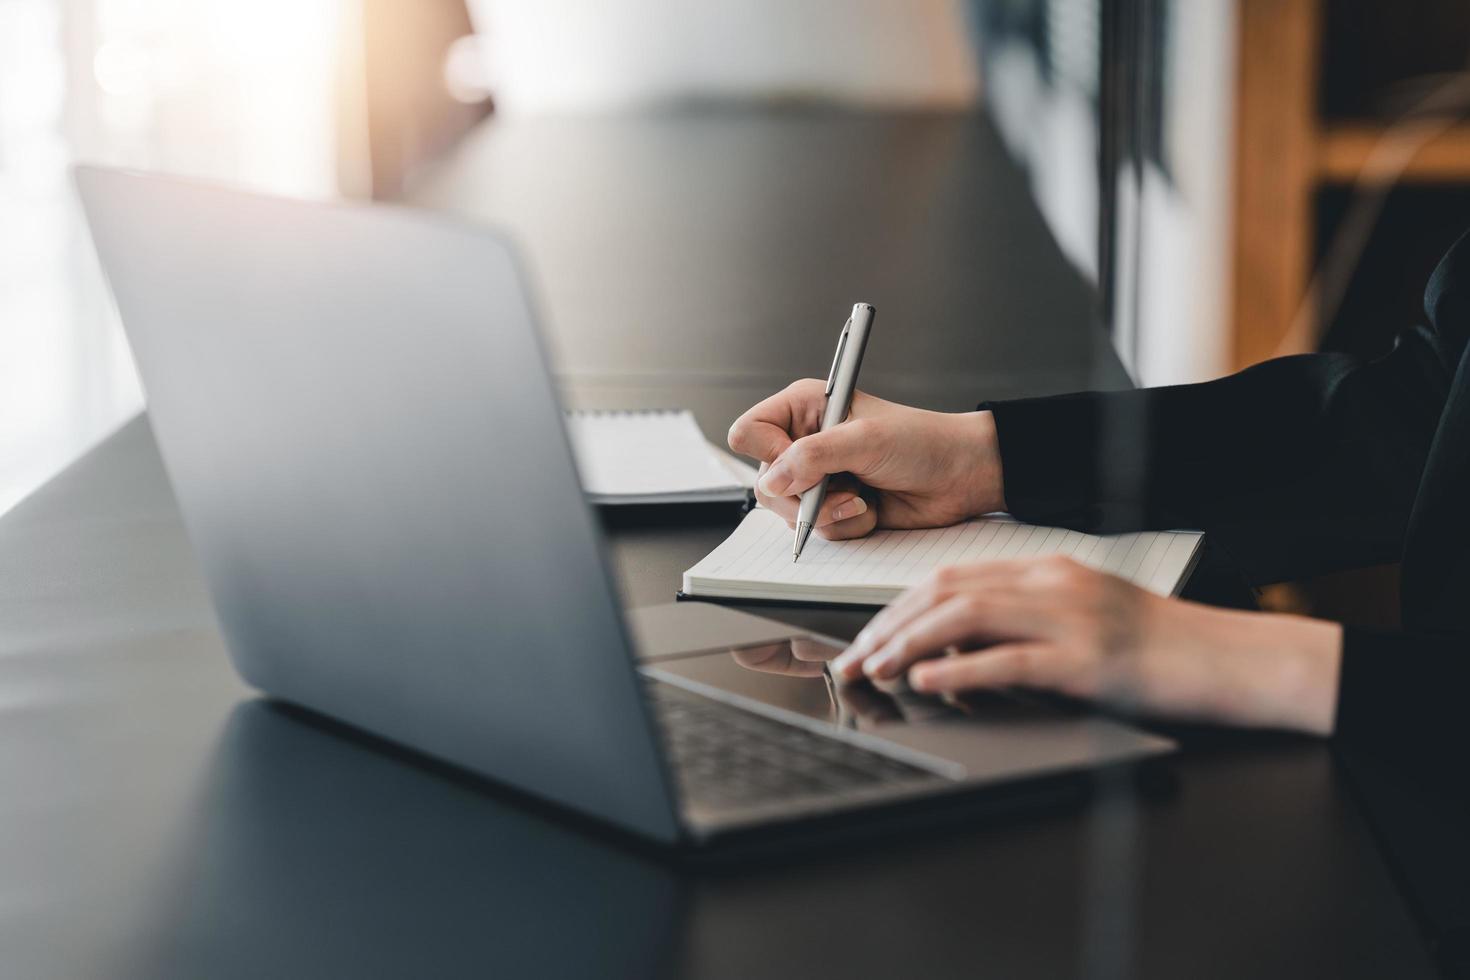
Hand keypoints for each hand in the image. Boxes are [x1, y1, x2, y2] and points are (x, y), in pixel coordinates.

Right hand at [727, 379, 1004, 539]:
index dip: (769, 453)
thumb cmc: (922, 443)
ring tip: (862, 498)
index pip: (749, 432)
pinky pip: (816, 529)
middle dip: (804, 496)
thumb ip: (813, 458)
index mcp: (803, 408)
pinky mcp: (834, 506)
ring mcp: (818, 478)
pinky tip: (871, 508)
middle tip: (842, 488)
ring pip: (788, 513)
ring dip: (829, 513)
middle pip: (765, 482)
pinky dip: (846, 525)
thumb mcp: (864, 440)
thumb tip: (773, 481)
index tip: (801, 461)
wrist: (960, 476)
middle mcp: (804, 441)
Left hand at [831, 556, 1343, 733]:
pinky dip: (960, 672)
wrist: (1230, 660)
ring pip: (967, 618)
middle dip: (888, 625)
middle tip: (853, 659)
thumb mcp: (1081, 618)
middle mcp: (1052, 584)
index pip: (951, 577)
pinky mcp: (1089, 660)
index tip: (866, 636)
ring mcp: (1071, 619)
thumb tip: (949, 648)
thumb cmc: (1159, 647)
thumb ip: (1018, 623)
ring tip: (875, 669)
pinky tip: (928, 684)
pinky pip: (1009, 661)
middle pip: (947, 592)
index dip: (898, 607)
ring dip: (909, 645)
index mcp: (1047, 570)